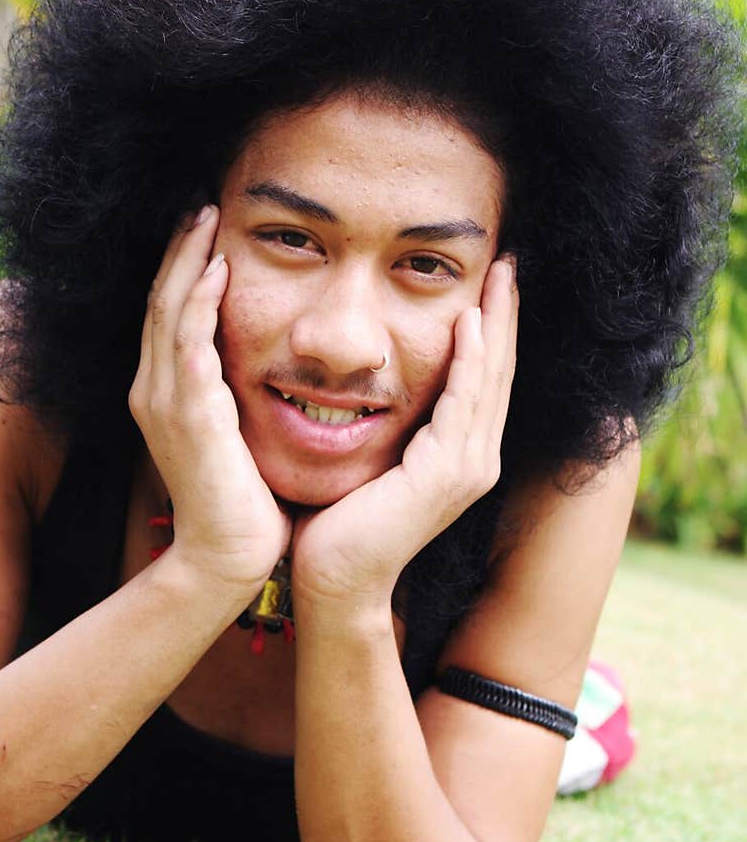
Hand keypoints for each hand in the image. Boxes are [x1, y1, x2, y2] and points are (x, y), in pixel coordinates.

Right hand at [128, 206, 291, 596]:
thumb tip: (261, 366)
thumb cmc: (243, 502)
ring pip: (167, 313)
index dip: (182, 266)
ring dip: (186, 261)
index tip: (205, 226)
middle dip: (179, 248)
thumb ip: (233, 396)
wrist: (228, 559)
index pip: (169, 314)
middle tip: (201, 202)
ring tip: (205, 216)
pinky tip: (215, 271)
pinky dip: (198, 306)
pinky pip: (188, 348)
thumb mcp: (235, 436)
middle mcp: (154, 391)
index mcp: (166, 394)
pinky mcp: (188, 419)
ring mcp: (165, 404)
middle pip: (160, 300)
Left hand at [290, 256, 517, 609]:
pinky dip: (469, 362)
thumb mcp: (371, 456)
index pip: (482, 377)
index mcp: (458, 454)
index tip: (490, 278)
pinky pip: (463, 404)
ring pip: (489, 380)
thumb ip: (387, 421)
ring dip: (496, 324)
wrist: (332, 579)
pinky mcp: (446, 475)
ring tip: (500, 276)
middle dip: (505, 313)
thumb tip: (367, 379)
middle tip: (508, 261)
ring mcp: (467, 469)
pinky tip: (471, 323)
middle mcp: (475, 460)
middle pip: (498, 371)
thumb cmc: (338, 521)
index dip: (492, 326)